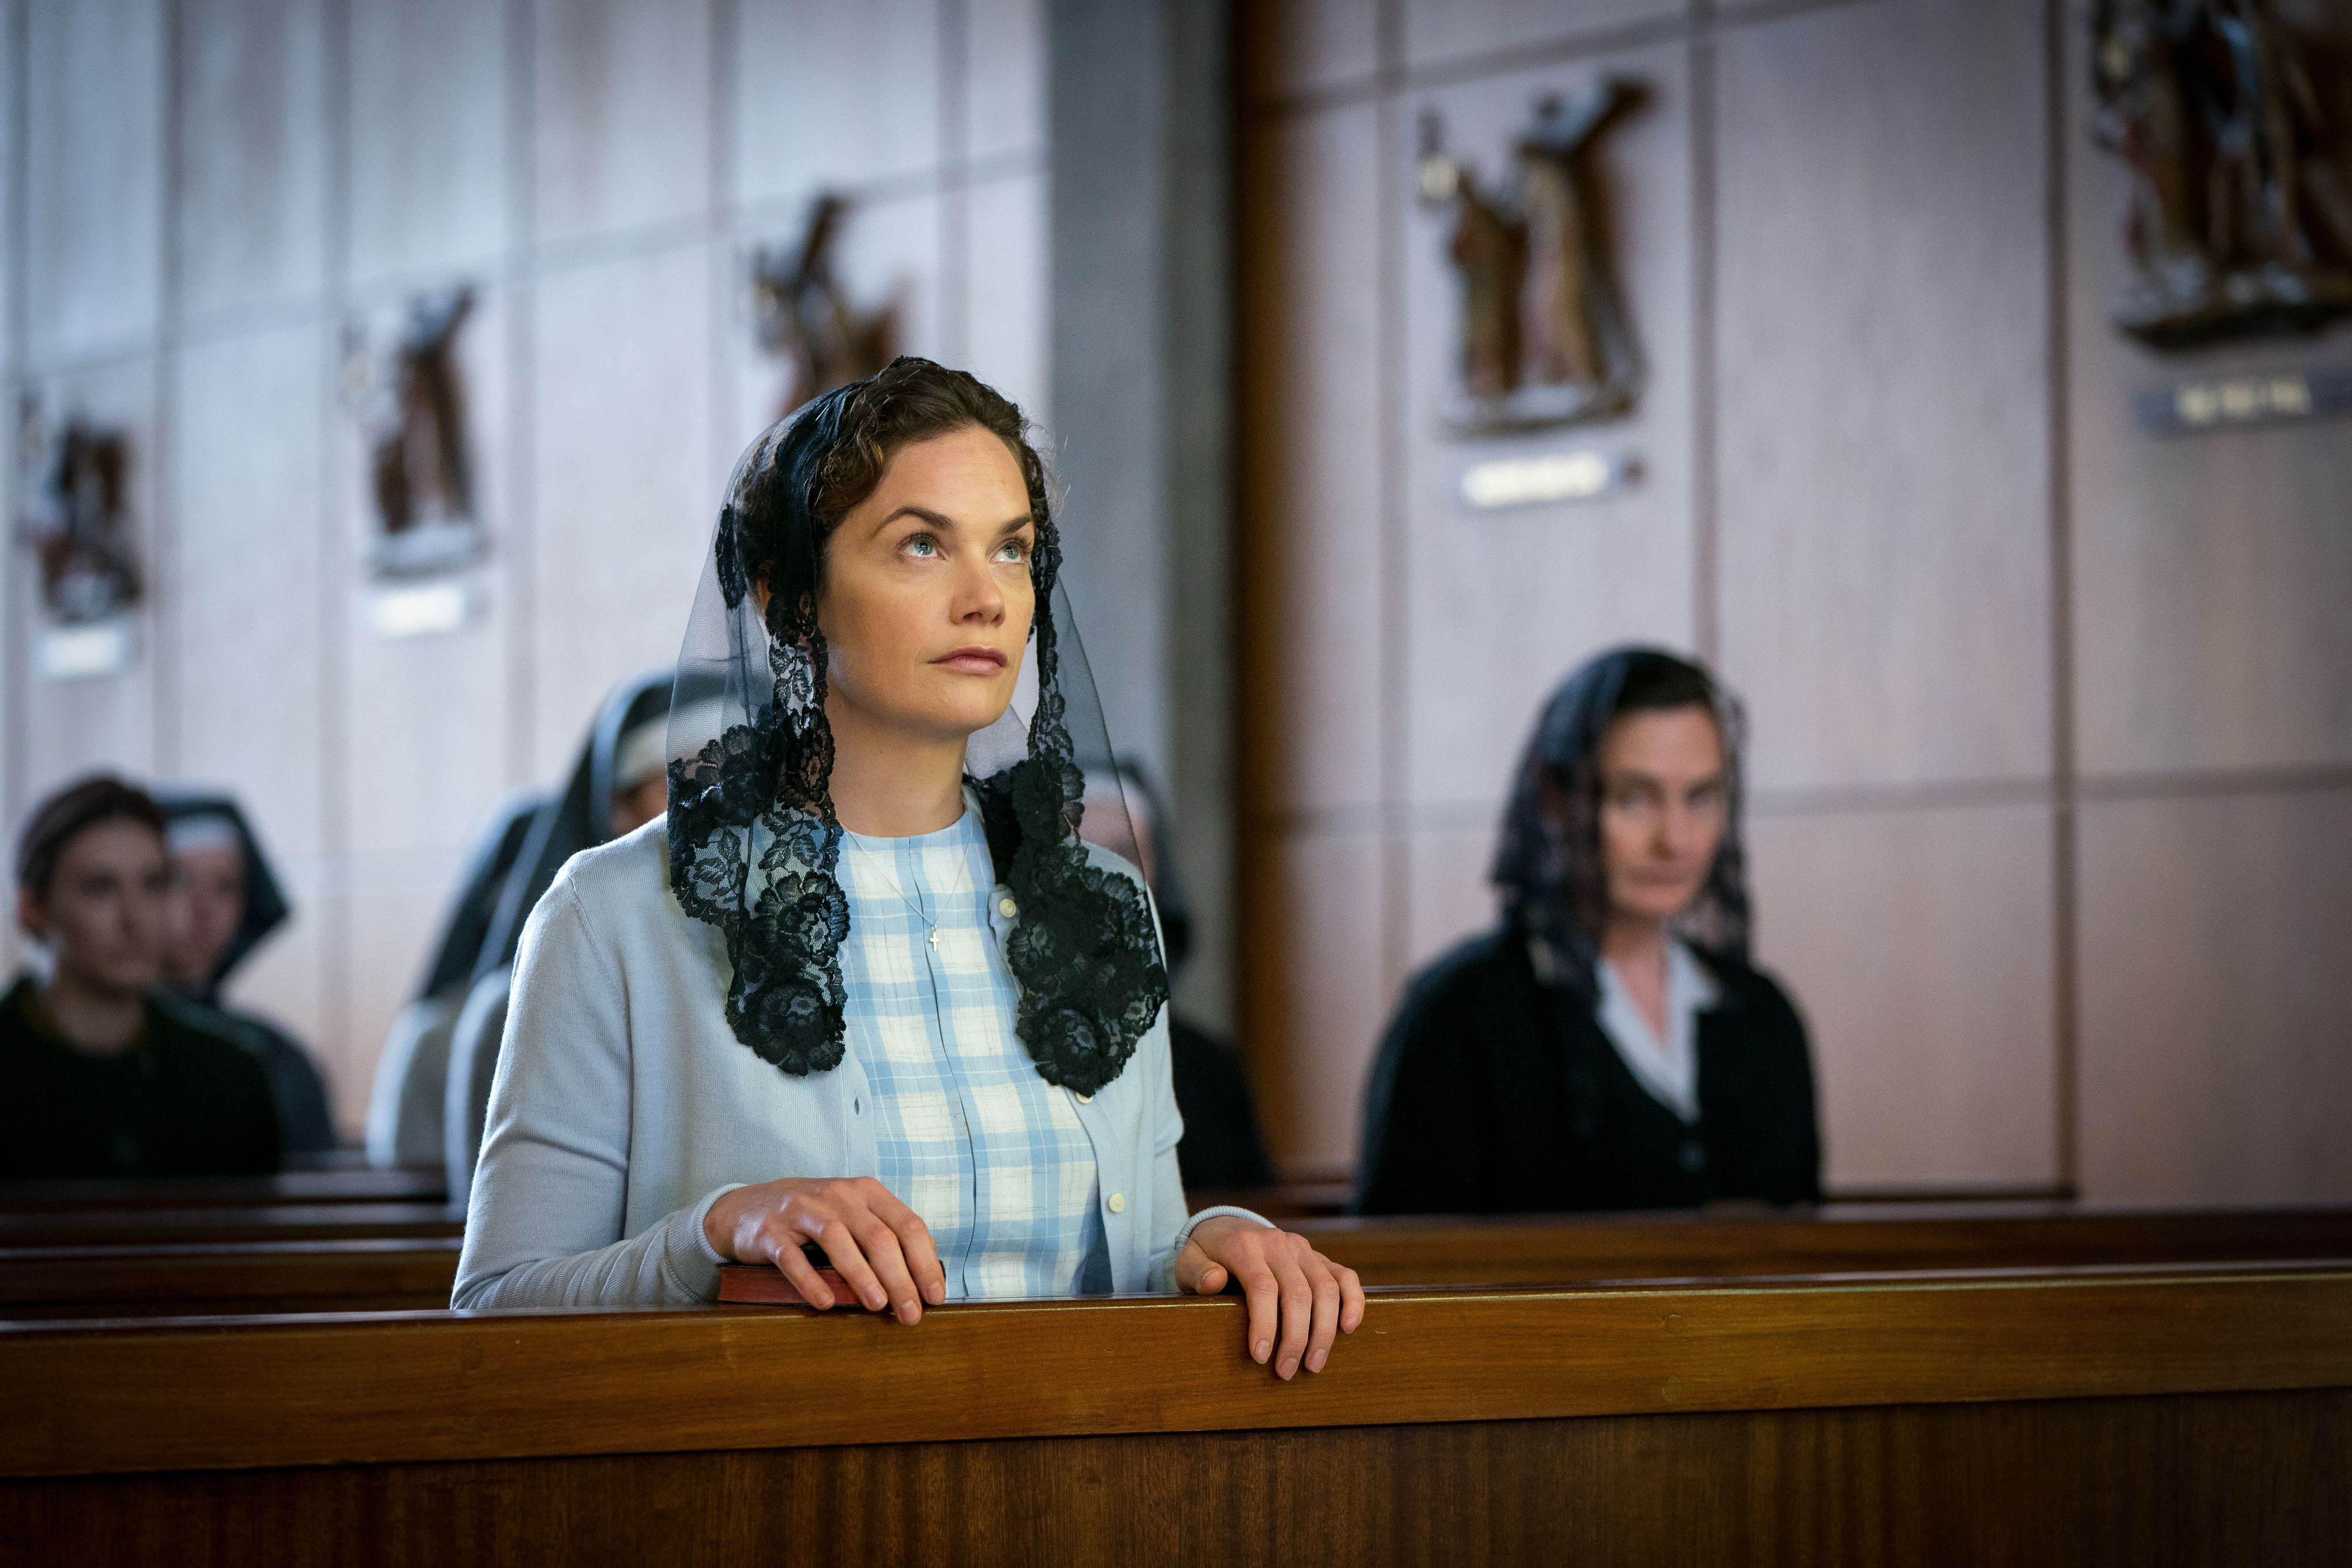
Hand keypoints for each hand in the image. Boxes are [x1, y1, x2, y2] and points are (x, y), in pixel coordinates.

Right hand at [704, 1177, 944, 1323]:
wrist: (747, 1207)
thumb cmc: (813, 1218)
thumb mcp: (853, 1214)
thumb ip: (887, 1233)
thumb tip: (928, 1266)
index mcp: (865, 1192)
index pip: (907, 1224)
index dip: (925, 1262)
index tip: (935, 1296)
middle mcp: (837, 1196)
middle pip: (878, 1236)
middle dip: (900, 1278)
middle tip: (912, 1314)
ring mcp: (802, 1210)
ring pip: (839, 1241)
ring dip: (862, 1276)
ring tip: (879, 1306)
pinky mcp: (771, 1231)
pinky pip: (793, 1256)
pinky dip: (810, 1280)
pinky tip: (825, 1303)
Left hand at [1173, 1217, 1365, 1379]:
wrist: (1226, 1228)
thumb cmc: (1206, 1255)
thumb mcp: (1188, 1261)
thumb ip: (1197, 1272)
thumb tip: (1214, 1281)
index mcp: (1245, 1246)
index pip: (1262, 1287)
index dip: (1265, 1325)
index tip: (1261, 1358)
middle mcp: (1278, 1243)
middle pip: (1297, 1293)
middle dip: (1295, 1338)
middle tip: (1286, 1372)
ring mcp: (1302, 1249)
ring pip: (1325, 1288)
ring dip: (1323, 1330)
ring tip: (1314, 1364)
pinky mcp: (1318, 1257)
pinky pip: (1344, 1275)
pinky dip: (1353, 1301)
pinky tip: (1348, 1328)